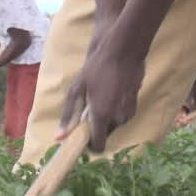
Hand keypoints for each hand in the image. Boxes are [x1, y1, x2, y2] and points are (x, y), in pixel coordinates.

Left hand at [56, 32, 143, 151]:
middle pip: (105, 133)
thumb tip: (59, 138)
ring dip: (107, 116)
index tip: (82, 134)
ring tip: (101, 96)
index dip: (89, 144)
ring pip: (115, 123)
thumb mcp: (76, 90)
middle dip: (97, 125)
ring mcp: (130, 111)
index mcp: (102, 116)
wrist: (123, 50)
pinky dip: (116, 108)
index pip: (98, 146)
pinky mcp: (136, 103)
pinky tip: (111, 90)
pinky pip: (122, 114)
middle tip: (89, 106)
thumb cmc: (96, 68)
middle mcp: (118, 118)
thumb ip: (68, 116)